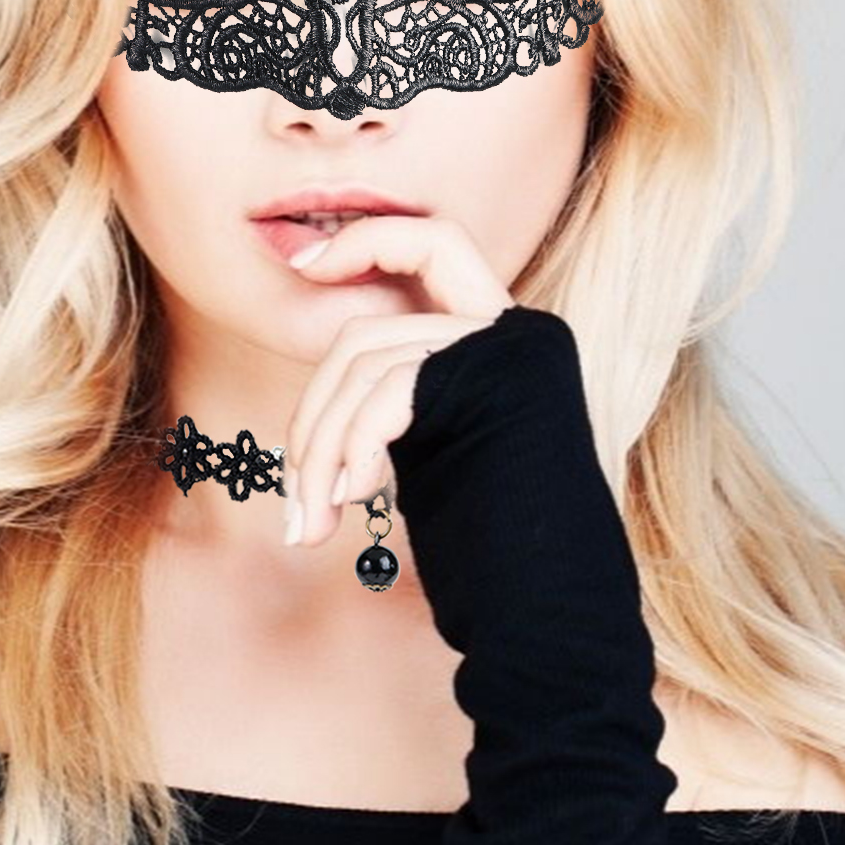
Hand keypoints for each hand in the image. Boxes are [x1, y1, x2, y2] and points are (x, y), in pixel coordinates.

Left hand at [279, 214, 513, 547]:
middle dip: (314, 410)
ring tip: (312, 522)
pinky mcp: (495, 373)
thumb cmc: (492, 550)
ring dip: (320, 451)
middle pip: (369, 329)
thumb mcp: (440, 452)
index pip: (432, 242)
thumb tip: (322, 401)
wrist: (550, 604)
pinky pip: (387, 388)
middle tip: (294, 490)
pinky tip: (350, 497)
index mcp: (504, 341)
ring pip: (364, 364)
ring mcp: (508, 348)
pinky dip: (351, 445)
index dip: (368, 240)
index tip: (305, 265)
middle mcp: (516, 330)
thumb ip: (404, 399)